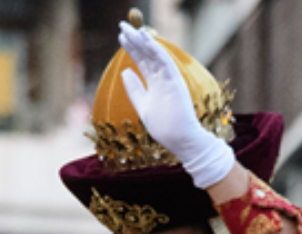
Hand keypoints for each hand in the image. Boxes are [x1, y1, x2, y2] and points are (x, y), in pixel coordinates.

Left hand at [117, 23, 235, 189]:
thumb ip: (135, 89)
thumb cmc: (164, 127)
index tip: (121, 36)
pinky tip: (145, 38)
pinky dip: (155, 49)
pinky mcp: (175, 81)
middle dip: (134, 40)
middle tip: (122, 25)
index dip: (132, 48)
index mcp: (156, 83)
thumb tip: (124, 72)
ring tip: (130, 29)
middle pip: (147, 54)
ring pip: (155, 54)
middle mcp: (163, 77)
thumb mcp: (142, 105)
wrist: (181, 140)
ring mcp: (170, 79)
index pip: (142, 61)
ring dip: (143, 41)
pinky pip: (164, 61)